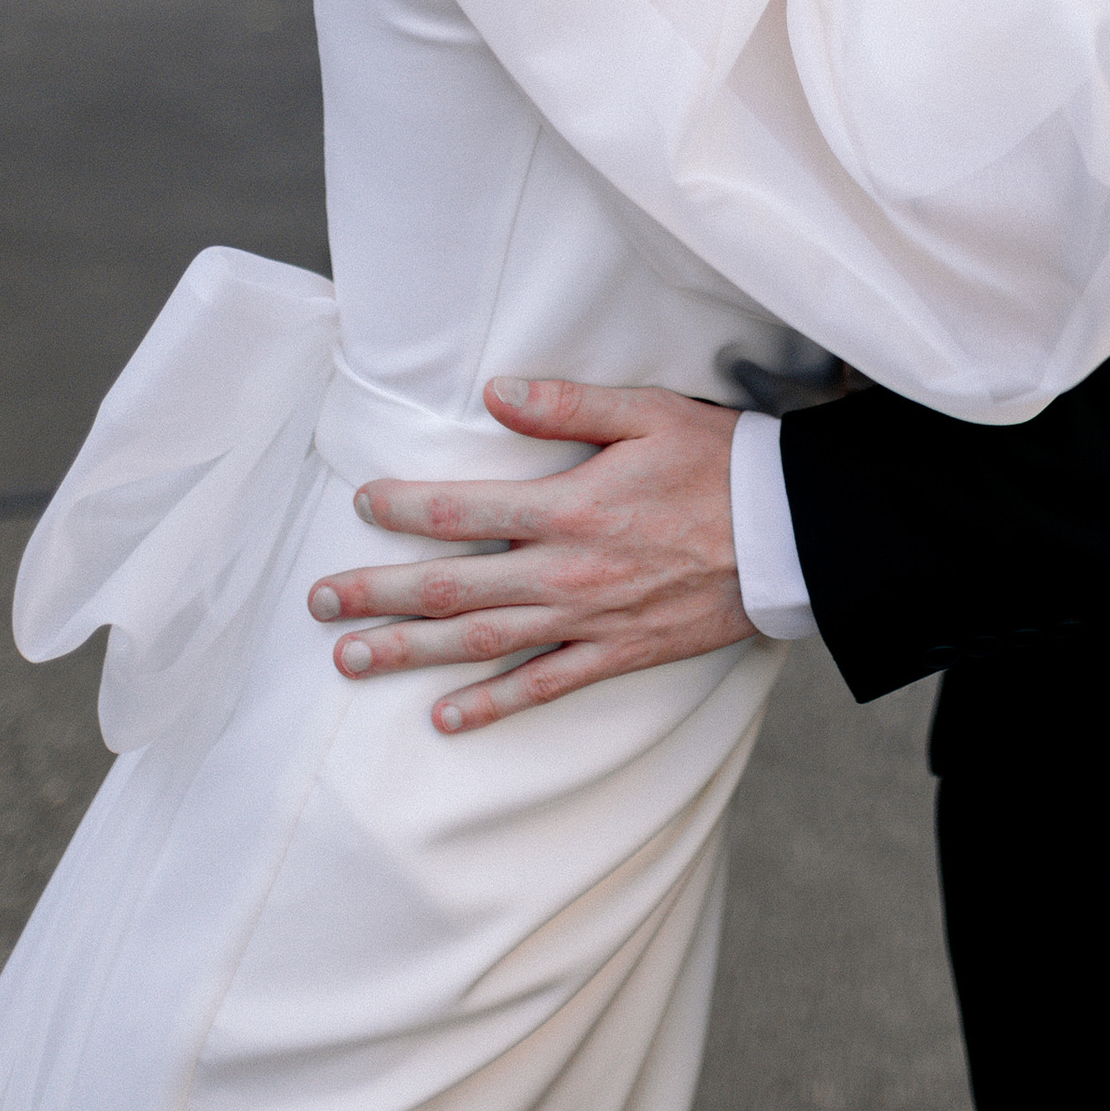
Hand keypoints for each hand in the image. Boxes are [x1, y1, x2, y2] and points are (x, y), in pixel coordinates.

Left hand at [306, 380, 750, 731]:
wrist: (789, 535)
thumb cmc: (720, 462)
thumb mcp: (649, 412)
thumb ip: (567, 405)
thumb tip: (494, 393)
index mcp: (571, 506)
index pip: (463, 509)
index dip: (405, 509)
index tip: (363, 505)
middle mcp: (569, 571)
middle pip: (455, 587)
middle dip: (380, 595)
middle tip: (320, 602)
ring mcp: (590, 620)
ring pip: (484, 643)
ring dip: (413, 652)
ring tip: (353, 659)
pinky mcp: (619, 654)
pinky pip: (544, 687)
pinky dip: (493, 705)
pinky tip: (446, 717)